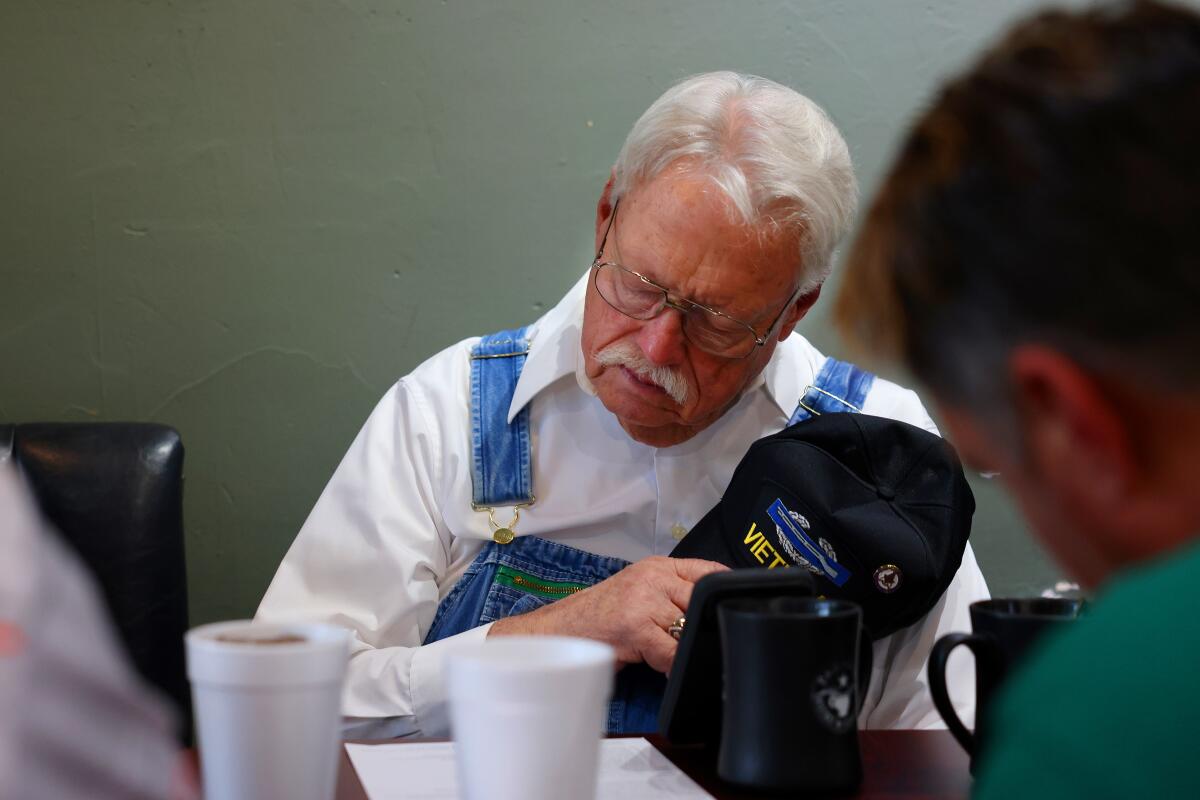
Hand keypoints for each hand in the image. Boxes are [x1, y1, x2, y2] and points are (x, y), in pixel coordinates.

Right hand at [488, 556, 726, 673]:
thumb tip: (710, 613)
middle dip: (703, 627)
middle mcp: (653, 577)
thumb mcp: (640, 592)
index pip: (708, 571)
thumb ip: (673, 594)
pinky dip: (672, 666)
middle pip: (703, 601)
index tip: (735, 607)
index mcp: (658, 566)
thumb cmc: (600, 616)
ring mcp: (644, 600)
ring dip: (683, 649)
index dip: (725, 592)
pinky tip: (661, 668)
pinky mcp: (636, 625)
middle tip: (700, 644)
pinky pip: (672, 652)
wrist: (559, 629)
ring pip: (689, 628)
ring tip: (666, 655)